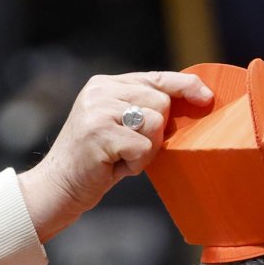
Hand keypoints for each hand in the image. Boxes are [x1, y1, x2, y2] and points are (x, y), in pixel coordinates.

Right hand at [18, 71, 212, 241]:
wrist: (58, 187)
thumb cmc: (96, 161)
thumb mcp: (118, 126)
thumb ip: (143, 109)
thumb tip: (192, 103)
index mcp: (105, 84)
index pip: (155, 77)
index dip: (185, 86)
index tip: (206, 97)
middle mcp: (100, 91)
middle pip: (161, 102)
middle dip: (156, 132)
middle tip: (129, 149)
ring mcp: (98, 110)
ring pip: (155, 123)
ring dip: (146, 150)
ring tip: (121, 158)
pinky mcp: (100, 132)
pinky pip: (144, 146)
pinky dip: (135, 163)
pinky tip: (114, 166)